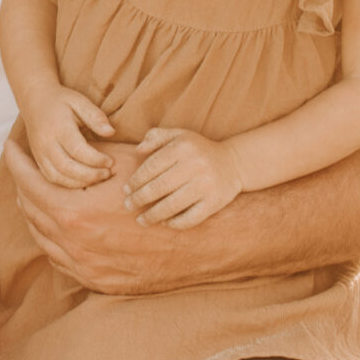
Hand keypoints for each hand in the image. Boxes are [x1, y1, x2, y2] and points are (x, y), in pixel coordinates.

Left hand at [4, 137, 204, 295]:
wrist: (197, 245)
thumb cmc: (164, 196)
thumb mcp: (126, 165)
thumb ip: (90, 156)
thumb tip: (65, 143)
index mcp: (73, 212)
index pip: (28, 182)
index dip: (17, 161)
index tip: (10, 147)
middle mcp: (72, 243)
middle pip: (31, 210)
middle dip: (24, 185)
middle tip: (24, 168)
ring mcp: (82, 266)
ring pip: (42, 237)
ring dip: (35, 212)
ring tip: (36, 193)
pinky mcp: (96, 281)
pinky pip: (60, 258)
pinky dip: (53, 239)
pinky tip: (56, 225)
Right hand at [21, 84, 115, 187]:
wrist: (34, 100)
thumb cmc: (61, 101)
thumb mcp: (80, 101)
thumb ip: (95, 116)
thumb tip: (111, 133)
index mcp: (57, 126)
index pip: (78, 150)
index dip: (96, 159)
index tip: (111, 162)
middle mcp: (45, 142)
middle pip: (67, 167)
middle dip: (90, 175)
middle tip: (107, 174)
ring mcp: (39, 153)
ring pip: (58, 176)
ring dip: (80, 182)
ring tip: (98, 178)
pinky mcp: (37, 160)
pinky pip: (51, 178)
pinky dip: (68, 183)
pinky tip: (83, 180)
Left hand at [124, 127, 242, 227]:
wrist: (233, 163)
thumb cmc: (198, 150)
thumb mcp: (179, 136)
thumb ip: (156, 137)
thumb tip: (138, 150)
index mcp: (183, 148)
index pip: (152, 167)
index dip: (136, 180)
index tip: (126, 189)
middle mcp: (195, 165)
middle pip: (159, 187)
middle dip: (139, 198)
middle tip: (128, 205)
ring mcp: (206, 185)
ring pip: (172, 205)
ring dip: (152, 215)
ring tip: (140, 220)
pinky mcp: (214, 202)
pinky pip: (190, 218)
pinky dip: (175, 223)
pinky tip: (164, 222)